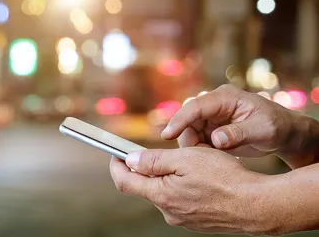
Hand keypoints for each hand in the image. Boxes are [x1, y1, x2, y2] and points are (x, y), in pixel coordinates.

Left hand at [110, 148, 271, 234]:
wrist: (257, 205)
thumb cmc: (225, 178)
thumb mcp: (186, 158)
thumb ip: (153, 160)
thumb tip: (130, 160)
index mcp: (161, 196)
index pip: (124, 182)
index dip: (117, 166)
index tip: (115, 154)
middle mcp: (168, 212)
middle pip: (145, 186)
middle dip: (147, 168)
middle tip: (159, 152)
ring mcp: (182, 218)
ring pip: (164, 192)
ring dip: (167, 176)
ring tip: (190, 162)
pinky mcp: (195, 220)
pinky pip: (180, 199)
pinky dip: (181, 186)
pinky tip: (200, 177)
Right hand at [162, 84, 306, 158]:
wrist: (286, 135)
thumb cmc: (278, 127)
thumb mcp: (263, 130)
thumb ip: (239, 133)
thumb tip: (215, 139)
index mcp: (225, 97)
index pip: (195, 106)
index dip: (179, 120)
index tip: (167, 135)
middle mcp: (214, 104)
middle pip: (187, 119)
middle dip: (186, 138)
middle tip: (197, 157)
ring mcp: (212, 116)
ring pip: (189, 131)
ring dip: (194, 146)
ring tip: (213, 158)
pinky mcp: (211, 129)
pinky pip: (196, 139)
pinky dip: (200, 151)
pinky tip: (214, 158)